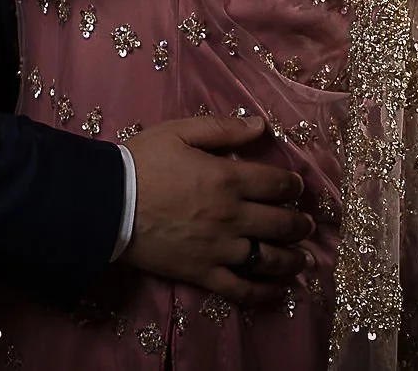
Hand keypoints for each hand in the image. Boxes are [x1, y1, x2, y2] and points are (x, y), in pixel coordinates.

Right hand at [122, 116, 312, 304]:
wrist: (110, 201)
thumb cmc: (142, 161)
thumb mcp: (178, 131)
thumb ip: (221, 128)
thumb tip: (261, 126)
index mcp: (227, 179)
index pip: (274, 183)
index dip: (291, 185)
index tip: (298, 187)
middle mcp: (233, 217)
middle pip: (279, 223)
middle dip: (300, 223)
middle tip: (307, 224)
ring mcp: (221, 249)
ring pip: (269, 258)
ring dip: (293, 259)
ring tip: (305, 259)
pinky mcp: (205, 273)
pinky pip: (243, 289)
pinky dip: (265, 292)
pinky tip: (278, 290)